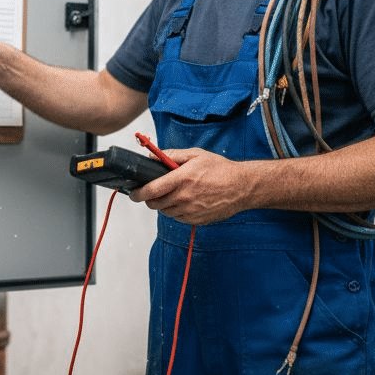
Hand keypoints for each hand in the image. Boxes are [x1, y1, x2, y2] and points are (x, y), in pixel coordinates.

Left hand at [129, 148, 252, 225]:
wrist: (241, 187)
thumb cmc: (220, 169)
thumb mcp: (195, 155)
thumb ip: (172, 155)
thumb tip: (153, 156)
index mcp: (182, 179)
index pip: (151, 190)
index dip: (138, 193)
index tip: (133, 193)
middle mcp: (184, 197)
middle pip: (155, 204)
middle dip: (149, 198)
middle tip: (153, 192)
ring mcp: (190, 211)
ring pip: (165, 212)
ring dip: (164, 204)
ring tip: (174, 194)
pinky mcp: (197, 220)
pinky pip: (178, 218)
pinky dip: (176, 211)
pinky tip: (185, 201)